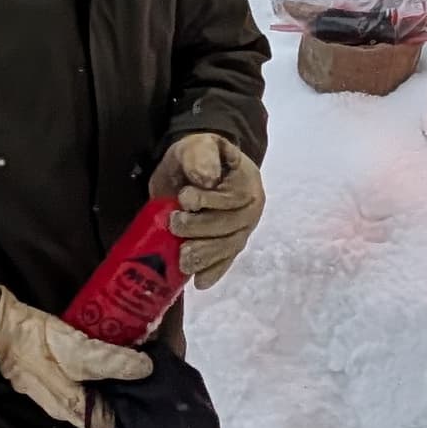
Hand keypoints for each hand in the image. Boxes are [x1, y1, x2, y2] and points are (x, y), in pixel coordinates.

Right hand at [0, 288, 153, 427]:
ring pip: (100, 392)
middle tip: (158, 372)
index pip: (112, 425)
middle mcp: (69, 405)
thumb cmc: (32, 343)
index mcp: (73, 409)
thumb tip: (145, 368)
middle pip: (108, 409)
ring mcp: (62, 388)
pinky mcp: (58, 370)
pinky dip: (107, 367)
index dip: (135, 413)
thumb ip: (109, 362)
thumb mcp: (75, 352)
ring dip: (121, 380)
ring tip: (146, 360)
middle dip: (132, 394)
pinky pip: (90, 376)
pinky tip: (121, 349)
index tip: (158, 392)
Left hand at [152, 133, 264, 286]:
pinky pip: (226, 261)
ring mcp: (243, 229)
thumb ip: (202, 156)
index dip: (208, 201)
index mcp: (247, 181)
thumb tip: (206, 179)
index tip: (185, 198)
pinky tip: (200, 282)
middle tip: (175, 224)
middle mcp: (251, 208)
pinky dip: (213, 272)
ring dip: (205, 256)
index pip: (232, 198)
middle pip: (228, 226)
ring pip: (227, 248)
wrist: (196, 170)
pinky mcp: (231, 245)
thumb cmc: (198, 157)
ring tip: (183, 259)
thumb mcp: (197, 145)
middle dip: (200, 228)